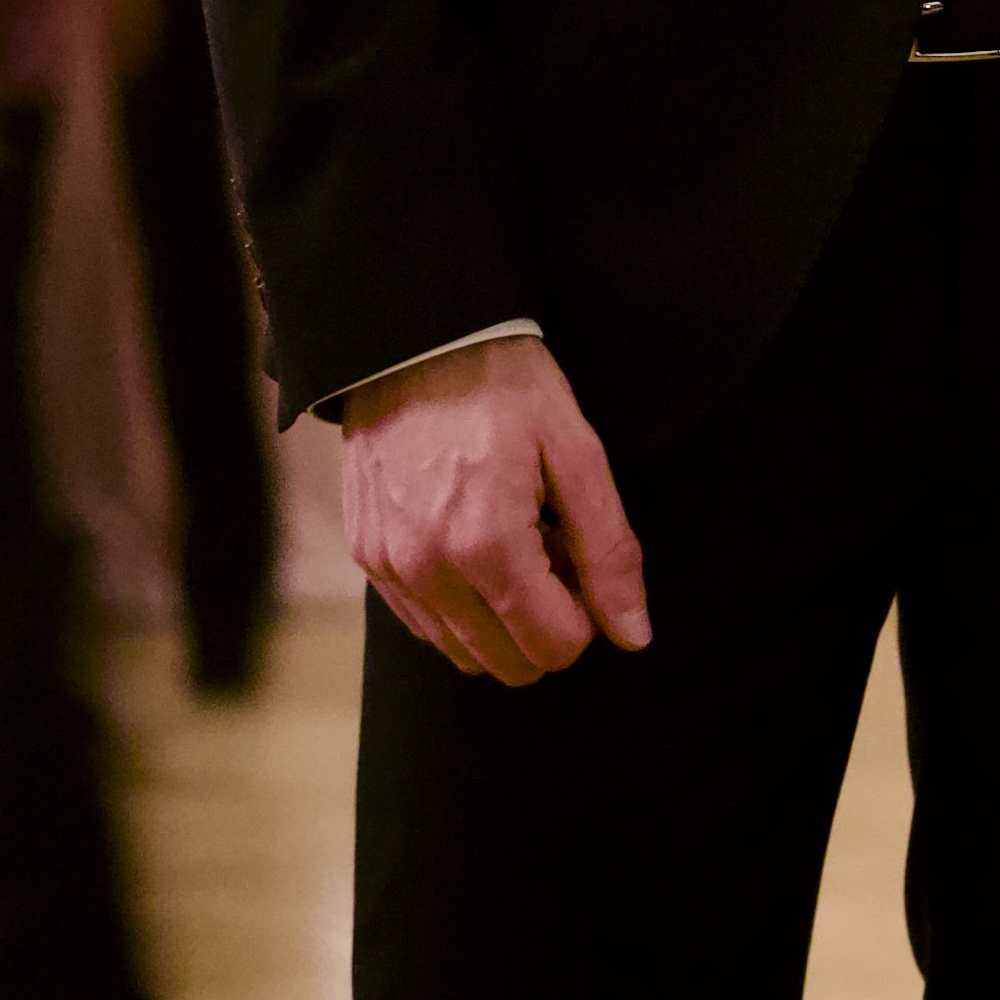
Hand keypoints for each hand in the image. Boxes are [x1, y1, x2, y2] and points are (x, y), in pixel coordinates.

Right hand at [341, 332, 652, 685]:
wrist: (417, 336)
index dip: (587, 615)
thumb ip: (608, 552)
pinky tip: (473, 544)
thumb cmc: (505, 385)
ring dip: (501, 619)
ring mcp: (388, 567)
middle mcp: (427, 570)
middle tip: (552, 548)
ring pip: (464, 653)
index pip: (555, 647)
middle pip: (511, 663)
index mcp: (485, 545)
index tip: (583, 558)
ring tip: (515, 542)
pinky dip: (459, 606)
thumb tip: (632, 636)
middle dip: (547, 622)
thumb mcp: (577, 454)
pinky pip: (423, 624)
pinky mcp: (366, 556)